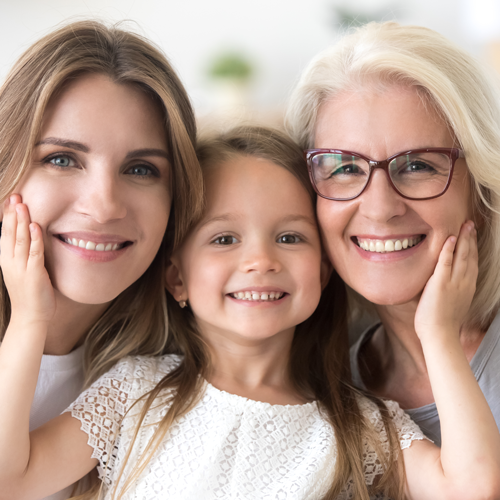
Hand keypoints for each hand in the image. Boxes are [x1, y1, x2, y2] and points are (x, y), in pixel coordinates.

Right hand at [0, 194, 54, 324]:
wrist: (30, 317)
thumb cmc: (29, 294)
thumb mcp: (22, 271)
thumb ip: (23, 255)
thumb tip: (29, 239)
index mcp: (6, 261)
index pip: (5, 234)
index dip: (7, 217)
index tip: (10, 200)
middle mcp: (10, 262)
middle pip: (10, 233)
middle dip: (12, 214)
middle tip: (16, 196)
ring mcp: (21, 268)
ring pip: (20, 240)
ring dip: (22, 221)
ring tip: (23, 205)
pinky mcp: (34, 273)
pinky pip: (34, 252)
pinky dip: (35, 238)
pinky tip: (36, 226)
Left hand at [414, 221, 477, 343]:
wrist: (440, 336)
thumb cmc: (441, 325)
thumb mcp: (452, 305)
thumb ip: (450, 292)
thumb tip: (442, 287)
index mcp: (467, 288)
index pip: (472, 263)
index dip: (473, 248)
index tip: (471, 236)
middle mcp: (464, 283)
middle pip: (470, 256)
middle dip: (470, 238)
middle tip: (470, 224)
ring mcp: (453, 283)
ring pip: (461, 256)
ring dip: (463, 239)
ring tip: (465, 225)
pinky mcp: (440, 284)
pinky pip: (445, 262)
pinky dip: (448, 250)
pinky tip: (450, 238)